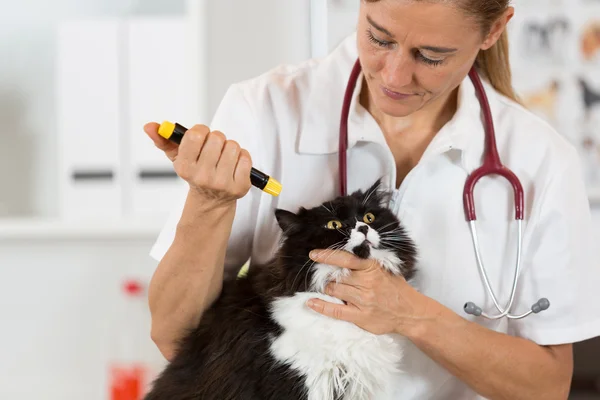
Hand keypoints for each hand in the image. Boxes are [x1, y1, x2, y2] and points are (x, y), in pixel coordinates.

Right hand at [144, 122, 252, 209]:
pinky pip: (246, 158)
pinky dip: (242, 157)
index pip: (195, 135)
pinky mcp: (240, 187)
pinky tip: (234, 165)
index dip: (201, 130)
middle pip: (217, 138)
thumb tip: (149, 126)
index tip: (201, 136)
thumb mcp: (177, 157)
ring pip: (233, 146)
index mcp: (185, 168)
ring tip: (223, 157)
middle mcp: (203, 177)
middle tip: (213, 148)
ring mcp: (223, 183)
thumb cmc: (195, 173)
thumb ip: (163, 140)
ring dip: (229, 147)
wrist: (211, 201)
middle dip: (216, 138)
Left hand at [306, 249, 433, 336]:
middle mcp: (367, 283)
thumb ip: (366, 262)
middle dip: (328, 275)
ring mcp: (363, 300)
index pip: (346, 259)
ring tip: (329, 287)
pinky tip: (311, 303)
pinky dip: (321, 306)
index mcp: (372, 268)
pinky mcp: (360, 317)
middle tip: (325, 276)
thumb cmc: (395, 288)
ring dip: (328, 288)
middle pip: (336, 276)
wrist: (409, 312)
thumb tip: (344, 255)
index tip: (314, 254)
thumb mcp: (384, 269)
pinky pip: (335, 311)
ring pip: (334, 290)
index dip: (328, 256)